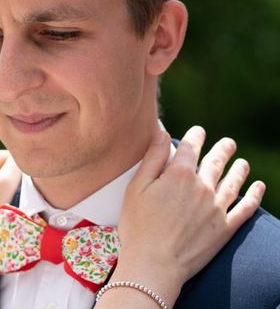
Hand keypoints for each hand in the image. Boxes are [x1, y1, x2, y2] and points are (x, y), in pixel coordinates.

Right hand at [115, 127, 264, 301]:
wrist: (155, 263)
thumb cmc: (138, 225)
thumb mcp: (136, 187)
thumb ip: (152, 158)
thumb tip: (163, 133)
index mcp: (178, 175)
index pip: (191, 147)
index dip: (195, 136)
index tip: (198, 131)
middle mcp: (202, 187)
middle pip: (216, 162)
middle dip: (222, 150)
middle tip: (228, 143)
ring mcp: (216, 208)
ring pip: (233, 182)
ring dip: (239, 169)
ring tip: (242, 162)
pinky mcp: (225, 228)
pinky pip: (246, 208)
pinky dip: (254, 195)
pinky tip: (258, 187)